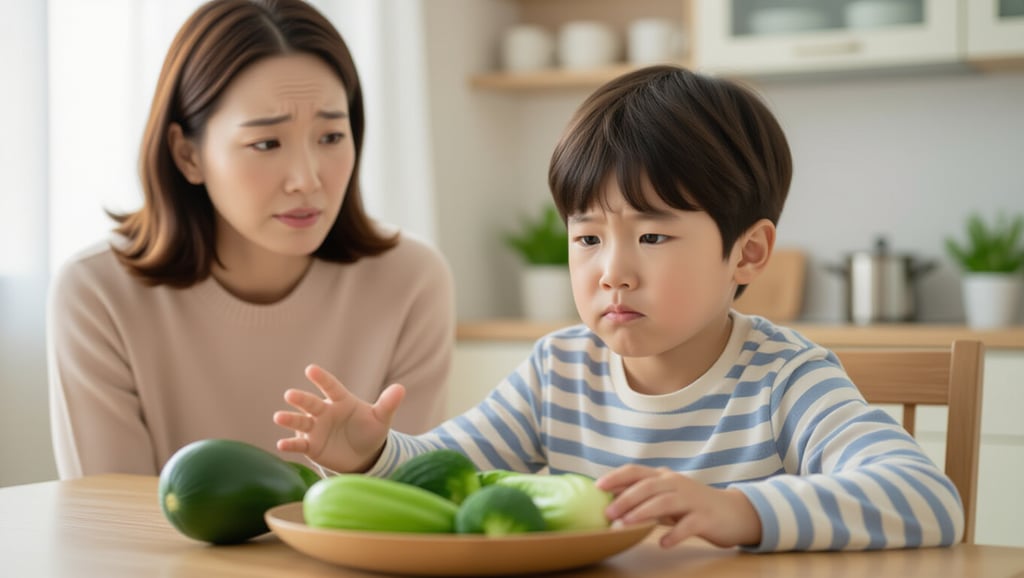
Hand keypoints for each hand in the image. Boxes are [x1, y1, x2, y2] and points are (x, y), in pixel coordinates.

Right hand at [273, 364, 404, 472]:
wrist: (364, 456)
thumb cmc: (370, 431)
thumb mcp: (381, 418)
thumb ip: (388, 403)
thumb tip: (401, 388)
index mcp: (341, 401)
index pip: (331, 387)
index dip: (321, 379)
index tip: (310, 369)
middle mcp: (325, 412)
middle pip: (311, 404)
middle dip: (301, 399)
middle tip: (290, 395)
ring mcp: (316, 429)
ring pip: (301, 422)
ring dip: (290, 419)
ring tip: (278, 417)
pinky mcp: (311, 446)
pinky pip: (300, 444)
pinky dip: (291, 444)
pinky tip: (281, 444)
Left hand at [596, 465, 761, 548]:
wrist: (732, 512)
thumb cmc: (692, 506)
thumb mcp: (667, 497)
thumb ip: (645, 498)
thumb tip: (611, 502)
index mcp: (664, 477)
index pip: (635, 471)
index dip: (615, 477)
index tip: (597, 487)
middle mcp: (676, 484)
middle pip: (647, 487)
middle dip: (625, 498)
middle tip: (608, 513)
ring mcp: (692, 500)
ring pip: (664, 502)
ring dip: (643, 513)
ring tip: (626, 525)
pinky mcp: (705, 517)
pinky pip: (688, 525)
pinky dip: (674, 534)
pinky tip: (663, 543)